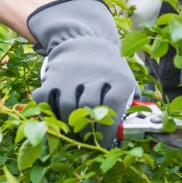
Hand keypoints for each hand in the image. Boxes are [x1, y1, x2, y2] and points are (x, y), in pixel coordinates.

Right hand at [27, 0, 136, 146]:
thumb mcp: (125, 81)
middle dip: (88, 131)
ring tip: (74, 133)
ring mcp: (71, 76)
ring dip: (69, 126)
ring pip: (68, 109)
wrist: (85, 40)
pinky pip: (46, 100)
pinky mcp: (52, 77)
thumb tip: (135, 130)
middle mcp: (95, 76)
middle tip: (88, 140)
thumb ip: (131, 104)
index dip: (109, 130)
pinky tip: (56, 116)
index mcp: (118, 79)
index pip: (114, 107)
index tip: (106, 142)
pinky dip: (48, 112)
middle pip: (89, 110)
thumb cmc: (108, 70)